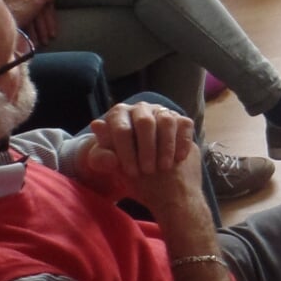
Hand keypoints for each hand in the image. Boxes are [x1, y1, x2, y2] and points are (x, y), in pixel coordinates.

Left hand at [84, 102, 200, 213]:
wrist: (143, 169)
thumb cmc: (120, 164)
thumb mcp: (106, 163)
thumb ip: (100, 151)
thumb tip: (96, 125)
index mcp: (119, 114)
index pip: (122, 129)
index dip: (127, 152)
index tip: (131, 172)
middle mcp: (141, 108)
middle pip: (145, 123)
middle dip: (147, 149)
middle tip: (148, 171)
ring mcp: (162, 111)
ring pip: (167, 122)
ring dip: (166, 147)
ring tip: (163, 167)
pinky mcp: (180, 119)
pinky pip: (184, 125)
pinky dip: (182, 142)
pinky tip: (178, 159)